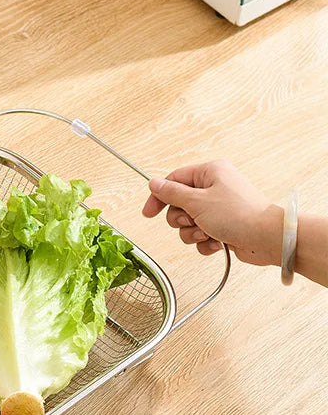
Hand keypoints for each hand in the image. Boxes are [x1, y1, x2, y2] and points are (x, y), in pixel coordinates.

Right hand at [142, 160, 282, 265]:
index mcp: (209, 172)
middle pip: (178, 204)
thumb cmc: (238, 215)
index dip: (159, 197)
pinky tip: (217, 242)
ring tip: (208, 234)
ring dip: (192, 233)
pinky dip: (205, 242)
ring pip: (187, 223)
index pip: (173, 180)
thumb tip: (154, 183)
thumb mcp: (197, 201)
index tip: (149, 214)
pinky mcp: (222, 226)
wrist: (266, 239)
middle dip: (181, 219)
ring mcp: (218, 208)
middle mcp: (214, 188)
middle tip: (192, 221)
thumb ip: (172, 193)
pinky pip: (200, 235)